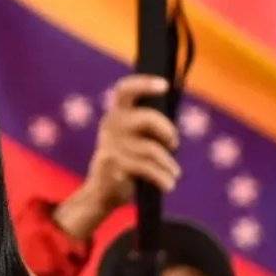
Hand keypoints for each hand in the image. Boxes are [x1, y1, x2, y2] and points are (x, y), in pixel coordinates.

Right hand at [52, 75, 179, 240]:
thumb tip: (175, 123)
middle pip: (147, 118)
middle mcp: (111, 126)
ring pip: (152, 149)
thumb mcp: (134, 138)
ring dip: (169, 164)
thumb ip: (148, 125)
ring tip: (174, 173)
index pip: (125, 90)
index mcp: (116, 114)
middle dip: (168, 131)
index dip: (144, 84)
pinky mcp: (115, 166)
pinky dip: (163, 178)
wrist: (101, 192)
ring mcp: (111, 146)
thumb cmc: (127, 160)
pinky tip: (168, 184)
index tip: (164, 85)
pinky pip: (149, 169)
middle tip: (174, 144)